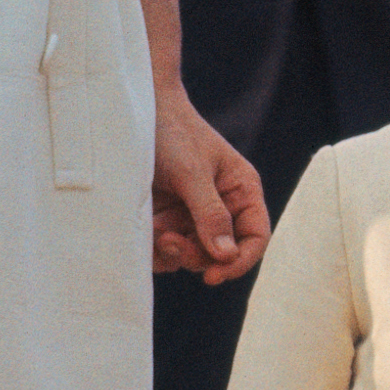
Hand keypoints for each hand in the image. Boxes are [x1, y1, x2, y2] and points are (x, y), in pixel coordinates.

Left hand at [151, 88, 267, 282]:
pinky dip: (156, 247)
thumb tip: (226, 256)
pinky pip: (167, 249)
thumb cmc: (171, 132)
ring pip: (193, 255)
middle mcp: (222, 206)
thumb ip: (210, 214)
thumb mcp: (192, 172)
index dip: (240, 261)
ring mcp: (193, 214)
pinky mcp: (167, 218)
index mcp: (241, 190)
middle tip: (170, 241)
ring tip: (156, 231)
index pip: (255, 236)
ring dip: (174, 251)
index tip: (214, 276)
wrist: (133, 113)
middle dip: (197, 254)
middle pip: (221, 253)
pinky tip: (147, 228)